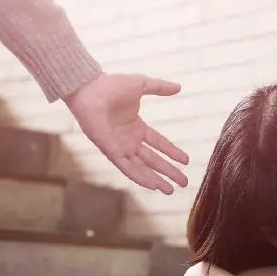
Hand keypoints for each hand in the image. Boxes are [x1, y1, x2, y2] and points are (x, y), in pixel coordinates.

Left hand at [64, 73, 188, 193]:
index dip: (172, 152)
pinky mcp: (111, 151)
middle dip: (169, 172)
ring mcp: (120, 147)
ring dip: (156, 180)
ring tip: (170, 191)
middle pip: (154, 160)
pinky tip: (153, 186)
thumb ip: (160, 87)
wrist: (90, 89)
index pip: (159, 144)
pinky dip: (140, 177)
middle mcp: (129, 140)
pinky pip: (127, 168)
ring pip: (142, 168)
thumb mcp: (141, 84)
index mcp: (136, 127)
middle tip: (184, 183)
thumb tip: (179, 87)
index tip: (186, 161)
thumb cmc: (111, 85)